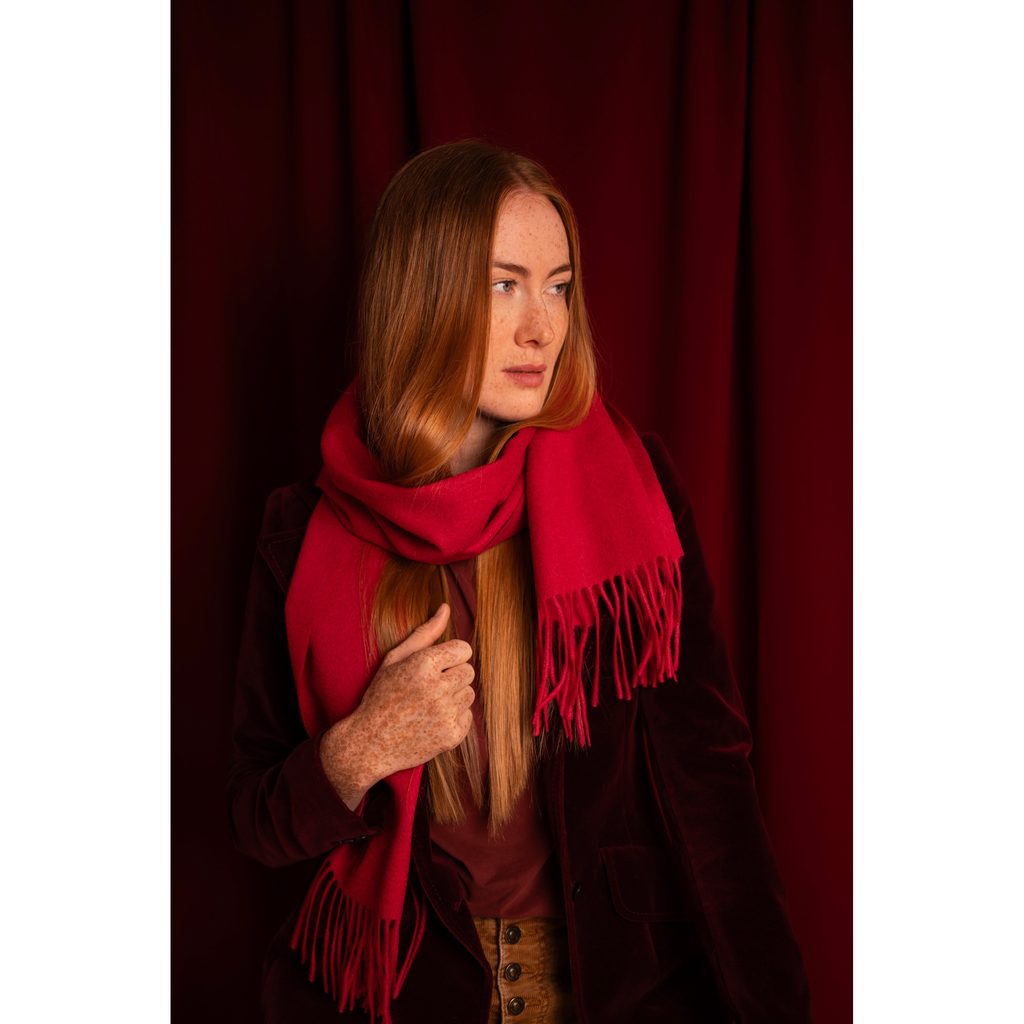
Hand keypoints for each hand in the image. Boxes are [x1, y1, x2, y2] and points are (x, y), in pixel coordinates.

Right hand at [320, 604, 474, 805]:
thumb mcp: (395, 659)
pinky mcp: (451, 736)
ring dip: (453, 697)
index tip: (436, 665)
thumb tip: (446, 608)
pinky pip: (467, 717)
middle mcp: (437, 688)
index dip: (450, 656)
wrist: (369, 743)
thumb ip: (424, 633)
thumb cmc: (381, 695)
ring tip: (428, 704)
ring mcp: (445, 714)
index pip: (463, 649)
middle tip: (429, 686)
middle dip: (452, 676)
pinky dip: (453, 718)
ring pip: (469, 694)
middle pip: (468, 671)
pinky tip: (431, 721)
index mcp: (423, 664)